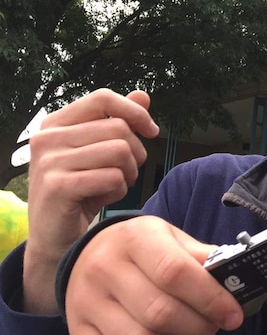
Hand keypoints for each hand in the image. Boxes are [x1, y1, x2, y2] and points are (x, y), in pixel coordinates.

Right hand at [23, 89, 159, 313]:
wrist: (57, 239)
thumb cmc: (82, 192)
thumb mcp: (100, 153)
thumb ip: (118, 122)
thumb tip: (143, 94)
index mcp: (56, 123)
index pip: (103, 98)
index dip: (135, 112)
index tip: (152, 131)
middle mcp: (47, 138)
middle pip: (118, 128)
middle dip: (136, 154)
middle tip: (126, 174)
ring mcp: (49, 161)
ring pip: (119, 151)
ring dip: (129, 174)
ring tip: (114, 186)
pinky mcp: (57, 186)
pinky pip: (112, 177)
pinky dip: (119, 190)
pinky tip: (105, 199)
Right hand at [65, 216, 242, 334]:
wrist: (91, 254)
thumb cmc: (144, 249)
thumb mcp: (173, 239)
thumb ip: (203, 257)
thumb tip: (237, 278)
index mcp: (135, 239)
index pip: (175, 272)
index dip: (211, 298)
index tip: (233, 315)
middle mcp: (103, 269)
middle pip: (159, 313)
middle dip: (198, 326)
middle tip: (211, 325)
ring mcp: (85, 303)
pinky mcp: (76, 333)